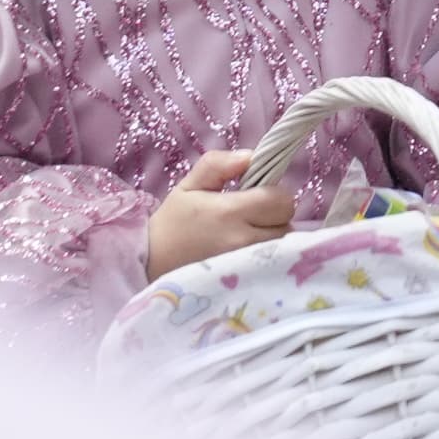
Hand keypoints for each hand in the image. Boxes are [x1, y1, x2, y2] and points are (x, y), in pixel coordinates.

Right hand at [143, 146, 294, 277]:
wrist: (151, 263)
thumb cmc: (174, 222)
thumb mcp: (189, 185)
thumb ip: (218, 164)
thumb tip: (250, 156)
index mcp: (230, 212)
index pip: (281, 201)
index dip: (274, 194)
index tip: (257, 195)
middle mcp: (243, 241)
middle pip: (287, 224)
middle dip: (276, 216)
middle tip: (253, 216)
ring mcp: (245, 265)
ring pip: (283, 246)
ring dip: (273, 237)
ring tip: (249, 234)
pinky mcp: (245, 282)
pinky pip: (273, 266)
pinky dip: (269, 257)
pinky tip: (249, 253)